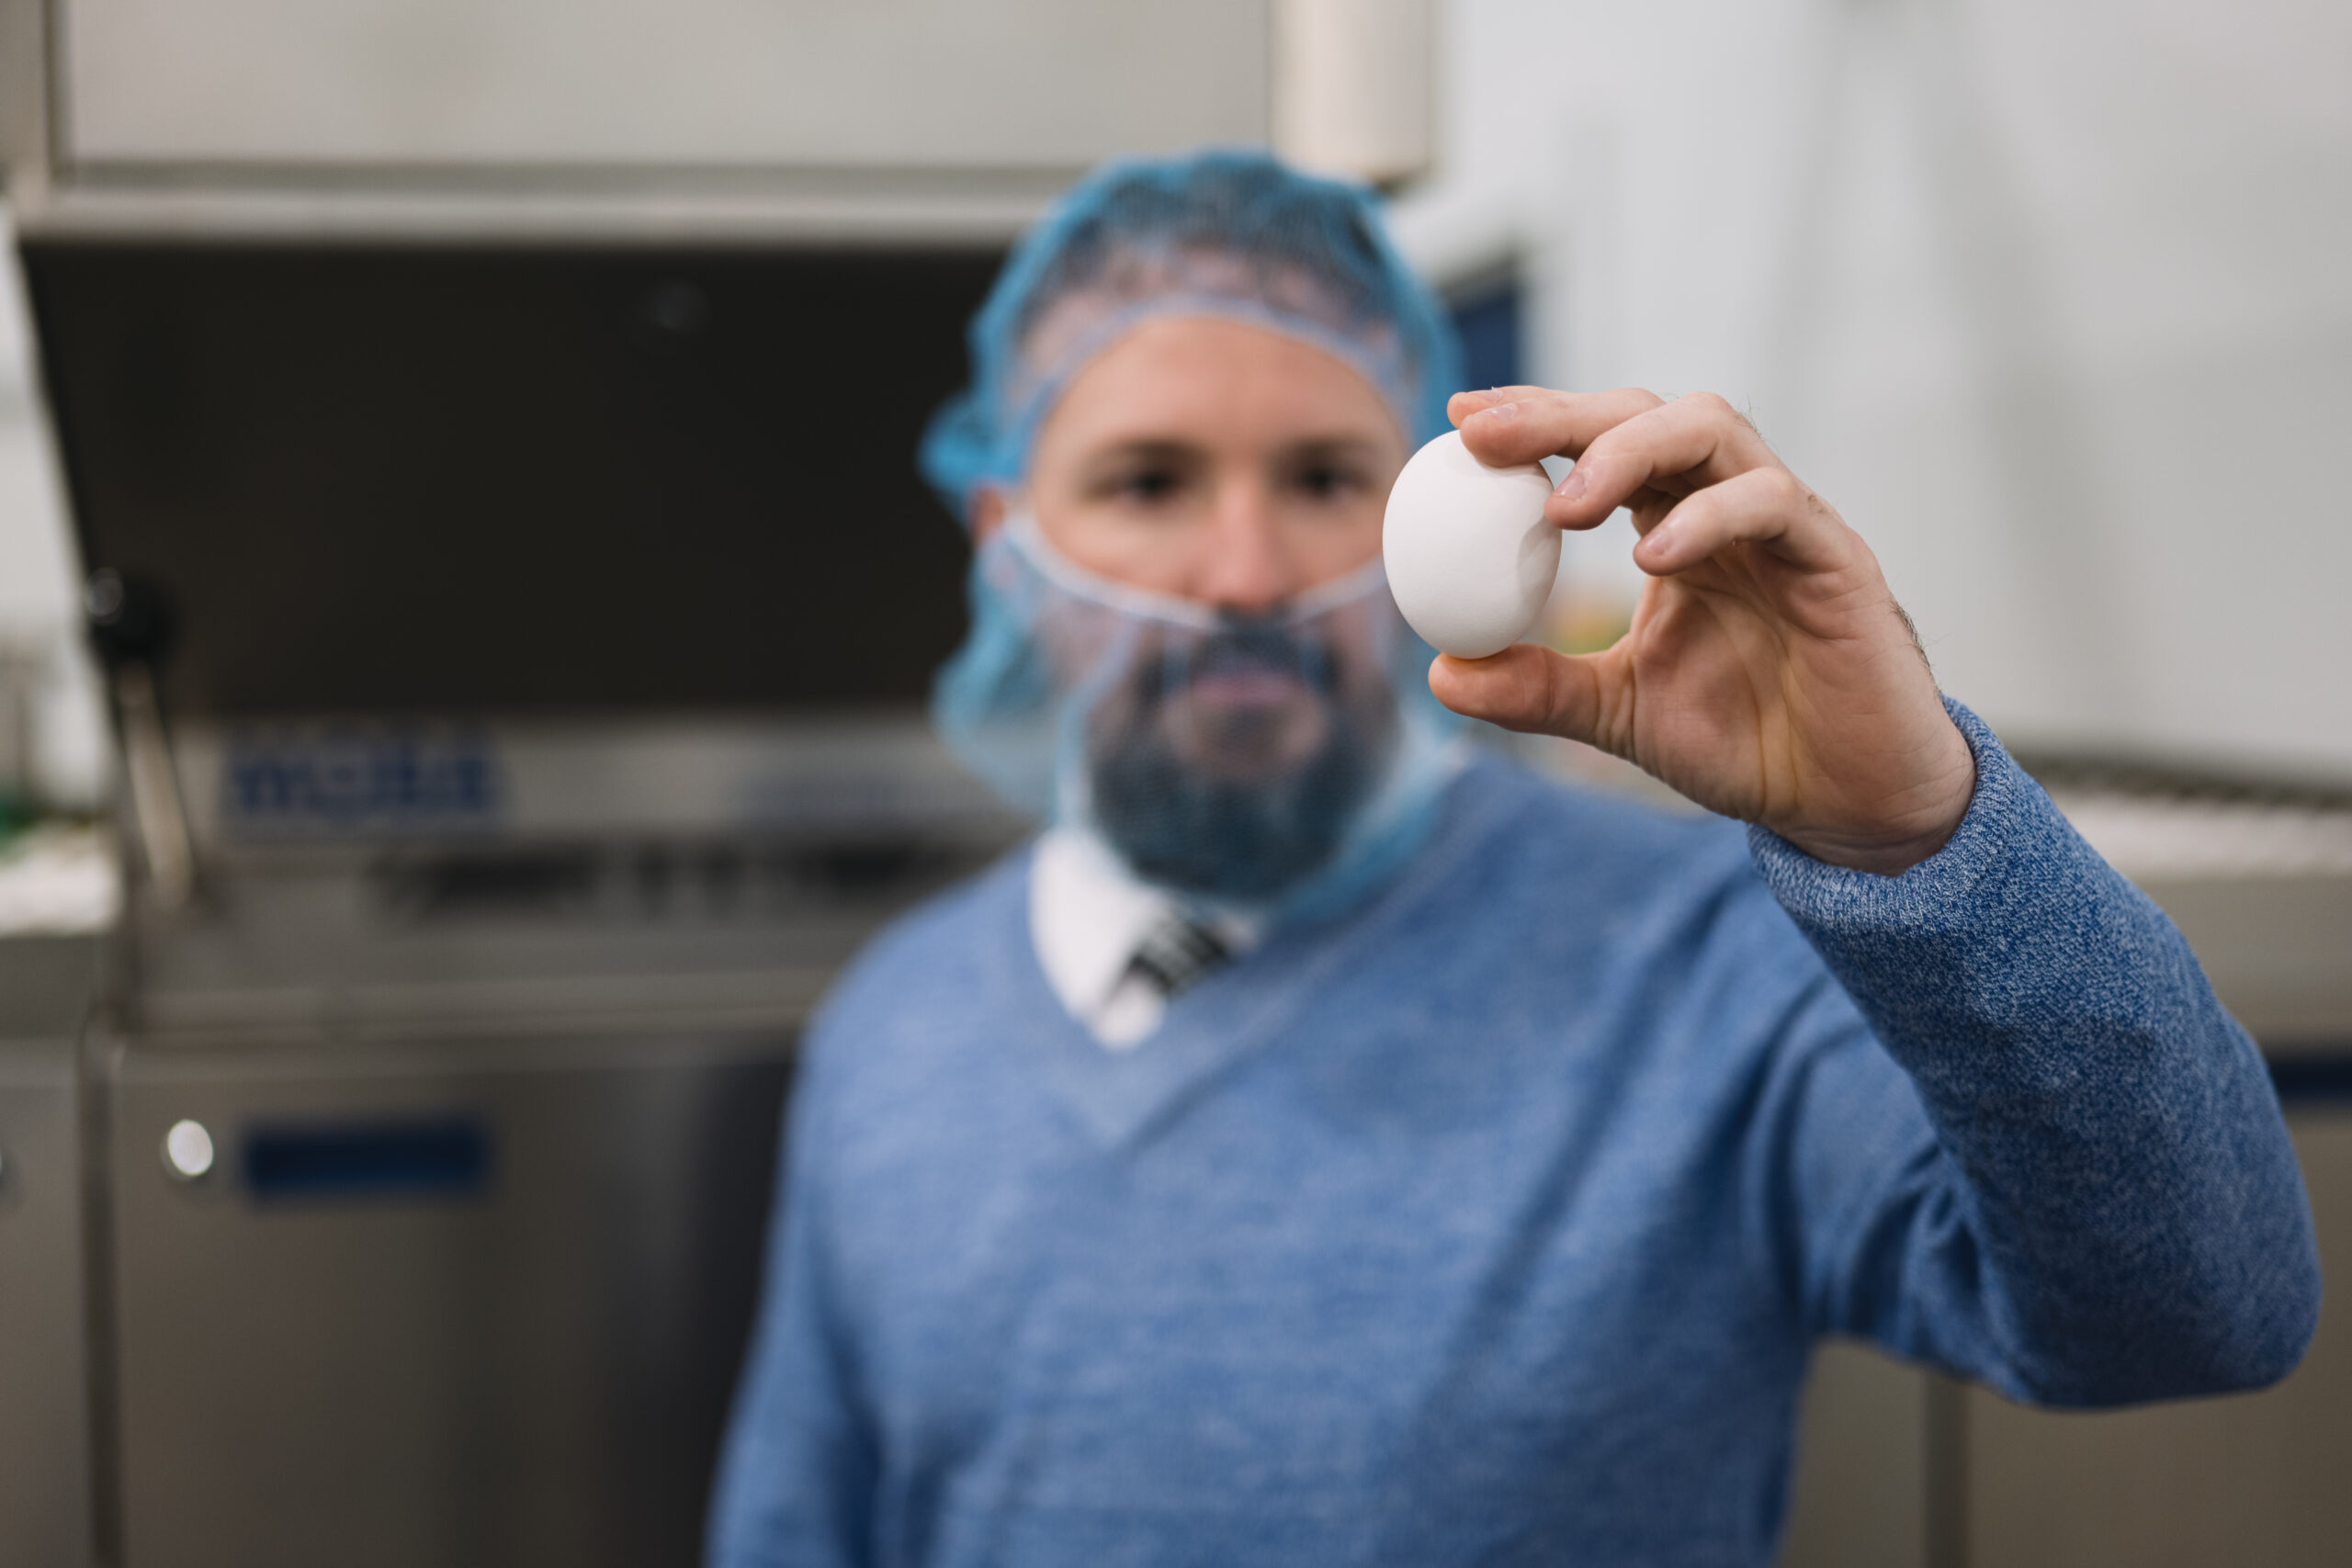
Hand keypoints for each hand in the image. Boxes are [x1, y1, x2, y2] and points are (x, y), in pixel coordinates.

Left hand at [1433, 387, 1975, 874]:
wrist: (1847, 800)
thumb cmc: (1747, 742)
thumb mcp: (1619, 716)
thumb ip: (1539, 690)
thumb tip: (1441, 675)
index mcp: (1677, 526)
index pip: (1602, 443)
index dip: (1536, 421)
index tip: (1460, 425)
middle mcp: (1728, 506)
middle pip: (1647, 415)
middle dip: (1563, 414)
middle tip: (1488, 437)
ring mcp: (1786, 523)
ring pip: (1712, 431)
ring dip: (1627, 452)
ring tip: (1562, 509)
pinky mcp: (1837, 557)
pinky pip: (1774, 503)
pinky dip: (1710, 514)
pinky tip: (1653, 555)